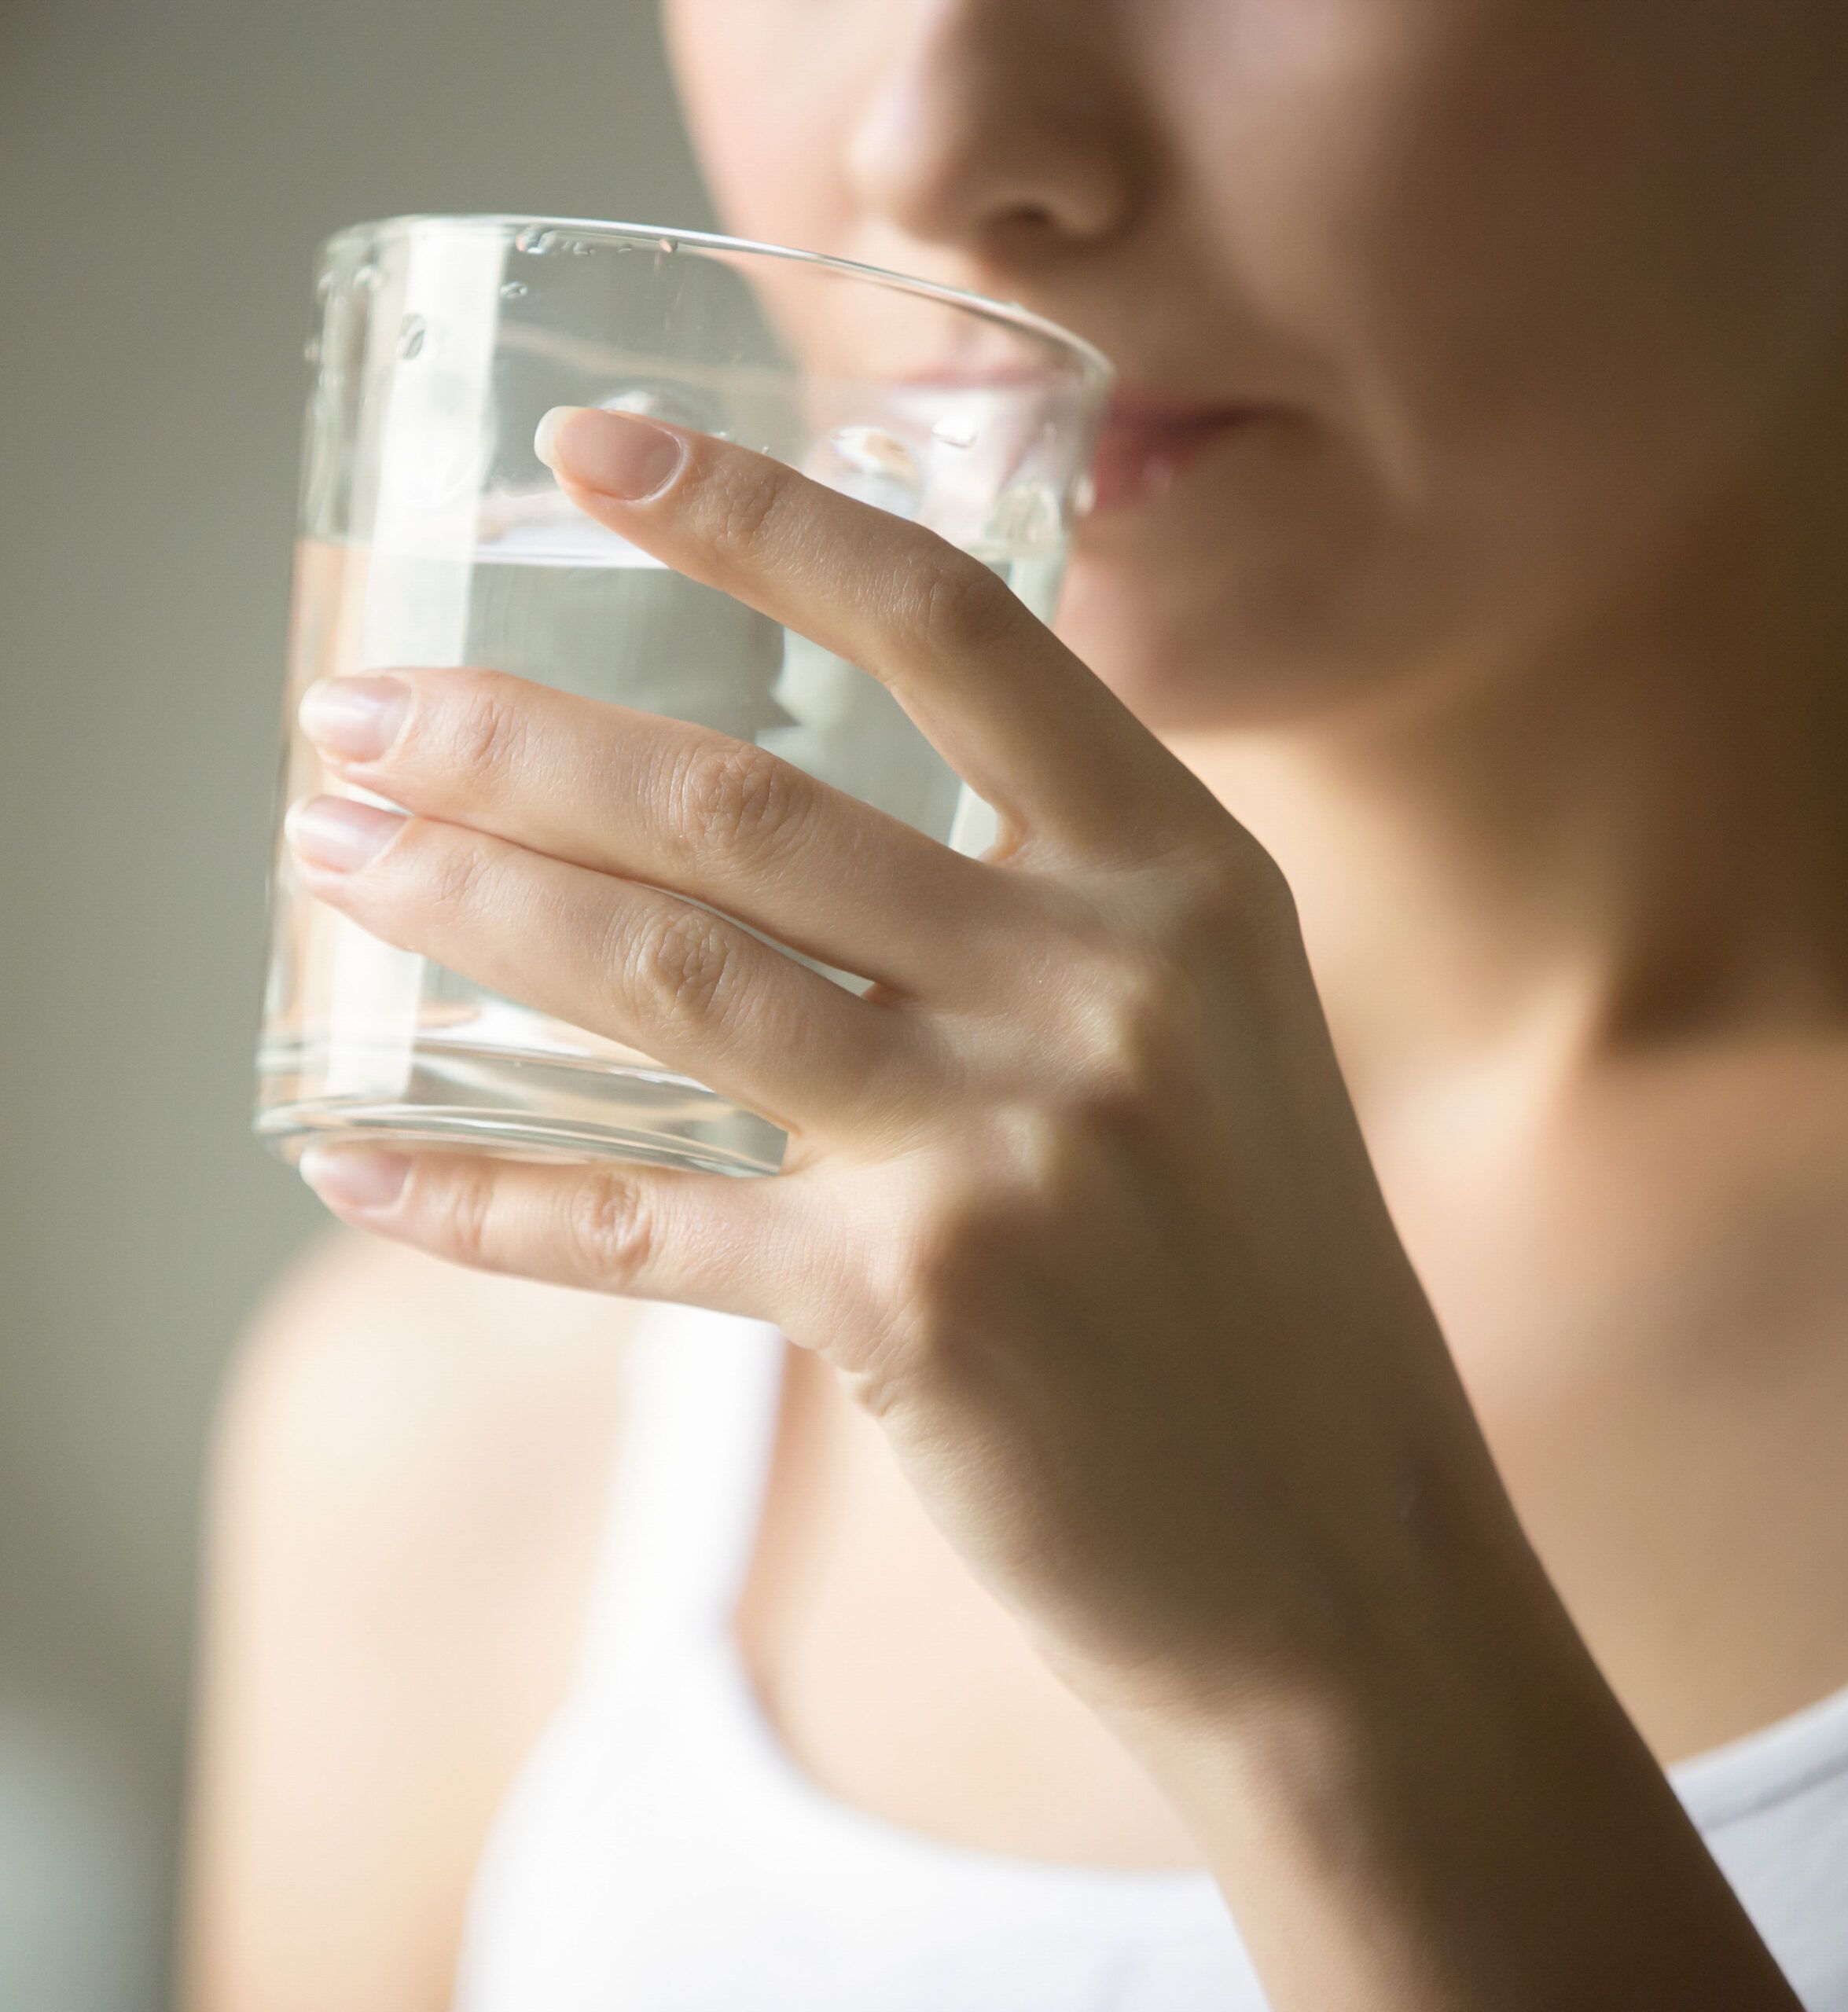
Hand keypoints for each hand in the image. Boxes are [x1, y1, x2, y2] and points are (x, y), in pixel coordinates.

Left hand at [286, 404, 1511, 1730]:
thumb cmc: (1256, 1278)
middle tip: (358, 712)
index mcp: (1189, 876)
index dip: (758, 514)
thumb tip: (786, 837)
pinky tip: (356, 1161)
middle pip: (749, 803)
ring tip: (333, 855)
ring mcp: (1009, 1146)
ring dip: (468, 902)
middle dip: (517, 737)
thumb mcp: (1210, 1035)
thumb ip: (1044, 912)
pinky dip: (482, 1193)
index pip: (952, 626)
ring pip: (672, 972)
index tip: (590, 450)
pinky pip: (641, 1224)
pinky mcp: (914, 1310)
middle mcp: (1106, 982)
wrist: (1343, 1553)